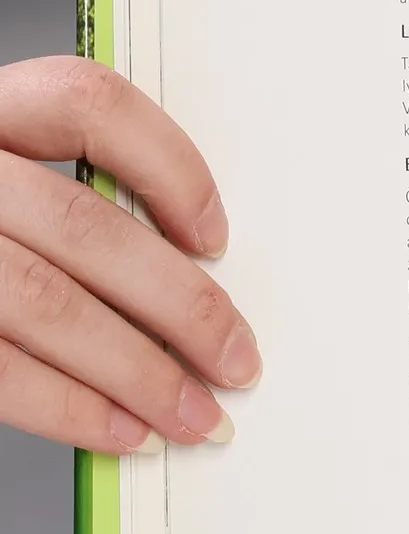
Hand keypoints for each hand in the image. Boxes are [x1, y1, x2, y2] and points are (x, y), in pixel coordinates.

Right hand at [0, 57, 257, 451]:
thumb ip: (57, 201)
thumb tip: (185, 271)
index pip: (85, 102)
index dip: (168, 165)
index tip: (215, 237)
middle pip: (84, 225)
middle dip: (183, 307)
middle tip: (238, 360)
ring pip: (45, 302)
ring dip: (138, 372)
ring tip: (195, 415)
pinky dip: (68, 407)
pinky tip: (120, 430)